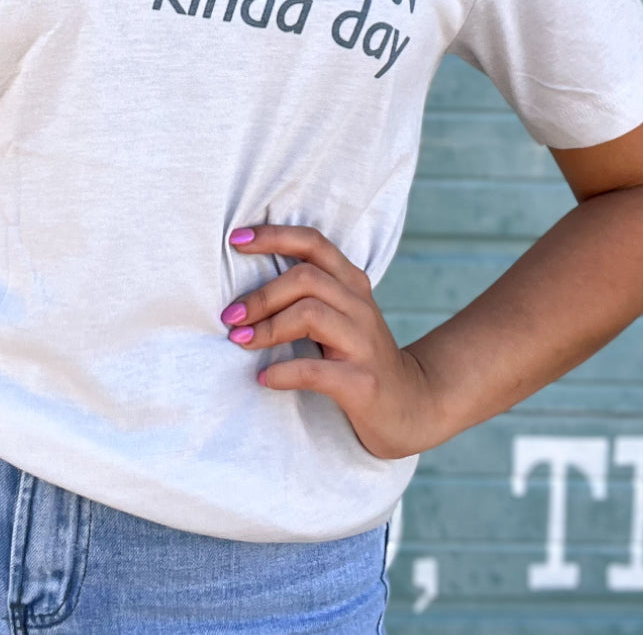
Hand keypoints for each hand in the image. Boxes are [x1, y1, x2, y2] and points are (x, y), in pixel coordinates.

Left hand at [221, 223, 442, 459]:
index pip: (313, 243)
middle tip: (231, 316)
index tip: (236, 240)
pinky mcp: (362, 382)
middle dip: (261, 295)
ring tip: (241, 341)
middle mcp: (360, 305)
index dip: (273, 236)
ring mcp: (364, 342)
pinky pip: (314, 370)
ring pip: (310, 313)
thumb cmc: (359, 357)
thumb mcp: (341, 316)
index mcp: (352, 283)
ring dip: (267, 327)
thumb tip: (245, 286)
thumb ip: (308, 294)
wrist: (412, 406)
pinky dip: (282, 372)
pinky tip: (264, 378)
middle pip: (305, 277)